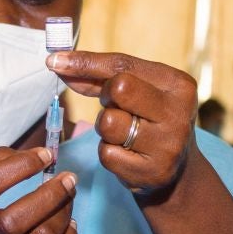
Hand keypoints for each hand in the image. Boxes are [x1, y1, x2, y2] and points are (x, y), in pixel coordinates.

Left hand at [47, 50, 199, 195]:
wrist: (178, 171)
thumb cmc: (151, 121)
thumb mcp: (139, 93)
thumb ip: (101, 77)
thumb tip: (58, 64)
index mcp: (178, 84)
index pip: (123, 65)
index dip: (85, 62)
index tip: (54, 60)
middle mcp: (178, 113)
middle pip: (119, 88)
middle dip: (106, 96)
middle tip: (115, 106)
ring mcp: (168, 145)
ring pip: (108, 123)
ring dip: (105, 127)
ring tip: (123, 133)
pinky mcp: (154, 172)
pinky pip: (107, 154)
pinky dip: (109, 153)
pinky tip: (127, 155)